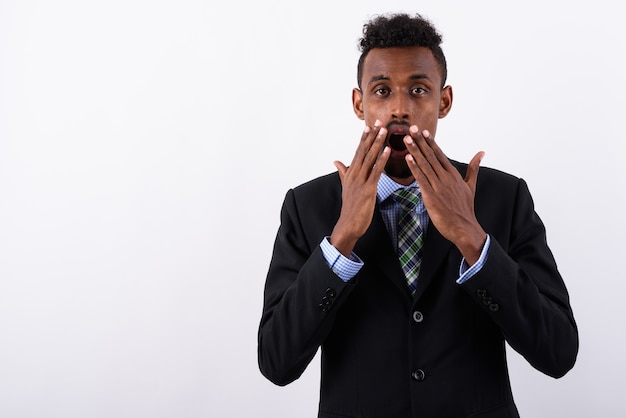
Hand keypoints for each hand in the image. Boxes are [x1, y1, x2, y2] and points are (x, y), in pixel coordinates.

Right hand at [330, 120, 390, 256]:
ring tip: (384, 131)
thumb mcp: (345, 187)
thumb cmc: (350, 208)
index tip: (369, 125)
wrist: (348, 225)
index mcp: (350, 173)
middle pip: (364, 151)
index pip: (358, 151)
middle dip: (372, 136)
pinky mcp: (368, 189)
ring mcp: (360, 181)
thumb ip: (342, 172)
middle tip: (379, 122)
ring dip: (377, 143)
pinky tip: (388, 151)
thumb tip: (336, 161)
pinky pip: (376, 172)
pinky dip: (382, 160)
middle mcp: (354, 174)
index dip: (364, 138)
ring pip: (370, 158)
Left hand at [403, 125, 485, 263]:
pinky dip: (414, 168)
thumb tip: (481, 153)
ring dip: (415, 151)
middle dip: (420, 141)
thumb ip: (474, 168)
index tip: (423, 131)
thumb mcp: (471, 185)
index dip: (430, 142)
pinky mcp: (431, 196)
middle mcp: (446, 178)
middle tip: (411, 128)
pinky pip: (421, 179)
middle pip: (431, 156)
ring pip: (425, 165)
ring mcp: (438, 186)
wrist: (464, 228)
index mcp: (453, 174)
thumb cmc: (465, 208)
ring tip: (406, 139)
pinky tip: (408, 158)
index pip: (440, 154)